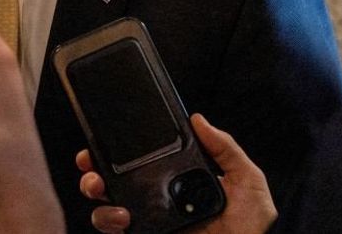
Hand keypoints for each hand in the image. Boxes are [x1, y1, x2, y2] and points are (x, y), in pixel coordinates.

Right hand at [77, 114, 274, 233]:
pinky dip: (107, 218)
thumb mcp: (247, 181)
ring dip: (93, 188)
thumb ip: (226, 148)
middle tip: (90, 160)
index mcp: (179, 181)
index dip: (122, 147)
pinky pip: (113, 229)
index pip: (144, 159)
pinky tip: (122, 215)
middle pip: (114, 178)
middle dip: (94, 165)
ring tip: (100, 187)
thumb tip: (198, 119)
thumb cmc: (251, 229)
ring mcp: (148, 221)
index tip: (109, 134)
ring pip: (105, 203)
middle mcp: (158, 200)